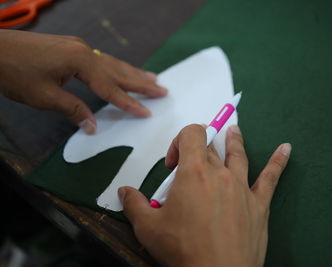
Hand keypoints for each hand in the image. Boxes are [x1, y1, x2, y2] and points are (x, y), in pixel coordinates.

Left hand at [0, 30, 166, 133]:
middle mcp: (84, 51)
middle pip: (119, 70)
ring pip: (112, 63)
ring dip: (133, 72)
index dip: (129, 102)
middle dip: (141, 82)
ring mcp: (78, 47)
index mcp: (80, 62)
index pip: (111, 87)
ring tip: (153, 79)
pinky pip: (102, 60)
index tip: (147, 112)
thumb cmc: (15, 73)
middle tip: (163, 90)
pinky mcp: (71, 47)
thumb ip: (73, 110)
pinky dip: (117, 68)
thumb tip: (93, 126)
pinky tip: (123, 71)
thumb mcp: (44, 96)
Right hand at [119, 124, 290, 266]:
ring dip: (234, 140)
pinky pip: (270, 178)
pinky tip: (286, 149)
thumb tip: (124, 191)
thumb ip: (134, 205)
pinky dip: (279, 162)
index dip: (178, 142)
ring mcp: (242, 188)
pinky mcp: (259, 205)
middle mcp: (220, 174)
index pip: (191, 134)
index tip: (171, 165)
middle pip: (212, 146)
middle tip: (192, 161)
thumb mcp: (148, 229)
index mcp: (194, 172)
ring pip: (238, 154)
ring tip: (234, 130)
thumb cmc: (183, 250)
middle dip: (200, 148)